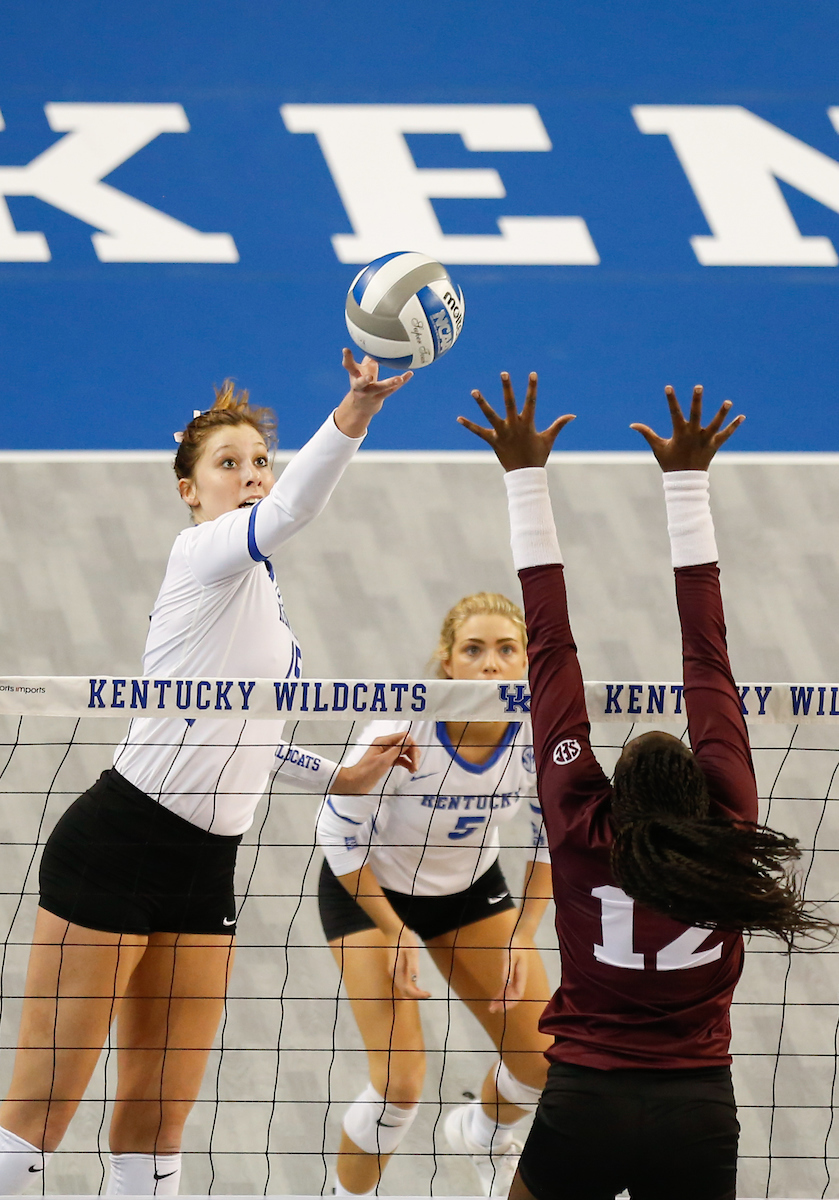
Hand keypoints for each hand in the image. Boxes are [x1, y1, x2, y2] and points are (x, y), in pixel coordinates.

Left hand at [331, 733, 419, 794]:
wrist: (355, 783)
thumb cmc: (366, 772)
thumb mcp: (384, 760)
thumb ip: (397, 749)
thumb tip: (409, 738)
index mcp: (383, 741)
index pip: (404, 737)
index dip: (412, 746)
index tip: (415, 758)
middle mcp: (385, 745)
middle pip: (405, 744)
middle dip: (413, 754)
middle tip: (416, 766)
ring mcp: (386, 753)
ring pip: (403, 752)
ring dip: (411, 759)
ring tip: (414, 770)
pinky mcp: (386, 761)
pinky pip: (400, 759)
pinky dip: (406, 763)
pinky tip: (410, 769)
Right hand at [334, 349, 412, 437]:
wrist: (361, 408)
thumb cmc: (363, 383)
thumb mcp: (361, 370)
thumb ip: (367, 357)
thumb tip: (375, 341)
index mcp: (354, 376)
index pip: (348, 366)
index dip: (347, 358)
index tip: (346, 349)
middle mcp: (360, 386)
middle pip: (361, 383)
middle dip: (364, 380)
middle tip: (369, 377)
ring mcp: (370, 394)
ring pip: (380, 388)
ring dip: (390, 383)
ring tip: (399, 379)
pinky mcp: (380, 398)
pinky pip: (392, 389)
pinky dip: (401, 381)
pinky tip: (409, 374)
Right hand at [388, 926, 430, 1000]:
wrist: (395, 932)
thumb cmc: (405, 940)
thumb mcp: (412, 951)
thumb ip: (413, 966)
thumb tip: (416, 980)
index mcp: (397, 971)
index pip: (407, 989)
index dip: (418, 995)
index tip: (429, 994)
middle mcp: (394, 974)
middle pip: (404, 991)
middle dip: (416, 995)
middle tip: (428, 994)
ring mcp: (394, 972)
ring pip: (402, 989)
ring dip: (413, 992)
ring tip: (424, 992)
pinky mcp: (395, 970)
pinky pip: (402, 983)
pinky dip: (410, 988)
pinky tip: (417, 986)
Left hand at [457, 371, 574, 470]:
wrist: (525, 475)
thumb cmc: (538, 456)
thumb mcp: (548, 439)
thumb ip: (559, 425)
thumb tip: (573, 415)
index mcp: (527, 424)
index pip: (531, 401)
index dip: (532, 387)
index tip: (532, 373)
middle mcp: (514, 426)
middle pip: (509, 403)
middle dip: (507, 388)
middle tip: (504, 373)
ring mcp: (502, 433)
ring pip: (490, 415)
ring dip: (482, 403)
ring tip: (474, 391)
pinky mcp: (493, 441)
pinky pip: (478, 432)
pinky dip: (469, 425)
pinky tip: (458, 418)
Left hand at [488, 937, 531, 1012]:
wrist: (519, 940)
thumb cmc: (515, 946)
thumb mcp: (511, 955)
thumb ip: (508, 968)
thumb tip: (505, 983)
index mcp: (521, 975)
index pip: (518, 994)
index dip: (510, 1002)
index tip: (501, 1006)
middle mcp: (520, 980)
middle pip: (513, 997)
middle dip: (503, 1005)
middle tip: (492, 1010)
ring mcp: (516, 979)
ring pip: (509, 994)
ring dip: (501, 1001)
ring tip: (491, 1007)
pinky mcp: (511, 976)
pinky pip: (507, 989)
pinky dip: (501, 994)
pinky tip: (495, 999)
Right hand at [630, 385, 744, 471]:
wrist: (685, 481)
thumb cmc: (670, 462)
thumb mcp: (657, 447)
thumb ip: (647, 434)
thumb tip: (632, 425)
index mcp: (679, 433)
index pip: (674, 413)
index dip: (671, 400)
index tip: (668, 387)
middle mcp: (693, 434)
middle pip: (696, 414)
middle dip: (696, 400)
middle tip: (698, 386)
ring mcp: (705, 440)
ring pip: (715, 424)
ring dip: (722, 413)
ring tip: (728, 402)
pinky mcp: (714, 445)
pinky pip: (726, 435)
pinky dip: (734, 426)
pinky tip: (742, 417)